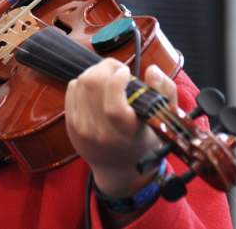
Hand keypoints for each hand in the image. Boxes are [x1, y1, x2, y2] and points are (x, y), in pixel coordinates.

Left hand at [65, 60, 176, 197]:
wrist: (116, 168)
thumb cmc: (143, 140)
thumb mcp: (163, 119)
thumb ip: (165, 91)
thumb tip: (152, 70)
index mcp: (125, 133)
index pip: (113, 107)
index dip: (117, 82)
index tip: (127, 73)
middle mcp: (100, 132)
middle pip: (93, 85)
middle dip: (107, 67)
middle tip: (119, 70)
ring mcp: (81, 128)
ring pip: (81, 82)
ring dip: (96, 71)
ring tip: (109, 76)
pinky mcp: (70, 122)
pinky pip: (72, 88)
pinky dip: (85, 81)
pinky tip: (98, 88)